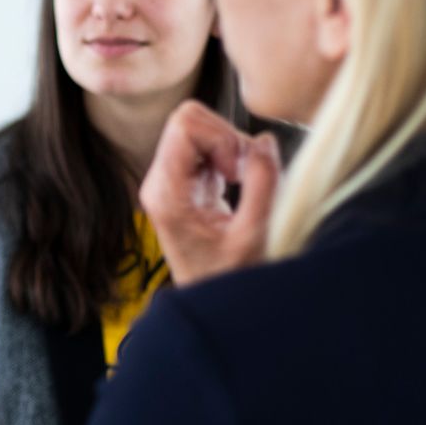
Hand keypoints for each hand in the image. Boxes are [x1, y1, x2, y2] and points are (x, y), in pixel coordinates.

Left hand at [139, 100, 281, 285]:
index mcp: (166, 194)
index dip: (220, 137)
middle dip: (226, 137)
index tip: (237, 172)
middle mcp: (161, 183)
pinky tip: (240, 183)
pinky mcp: (186, 181)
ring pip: (198, 128)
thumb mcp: (255, 235)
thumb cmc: (231, 280)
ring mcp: (171, 180)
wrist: (216, 304)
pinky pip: (208, 145)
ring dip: (230, 146)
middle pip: (188, 119)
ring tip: (245, 181)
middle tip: (244, 173)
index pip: (184, 126)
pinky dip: (231, 155)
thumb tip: (264, 140)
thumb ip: (264, 184)